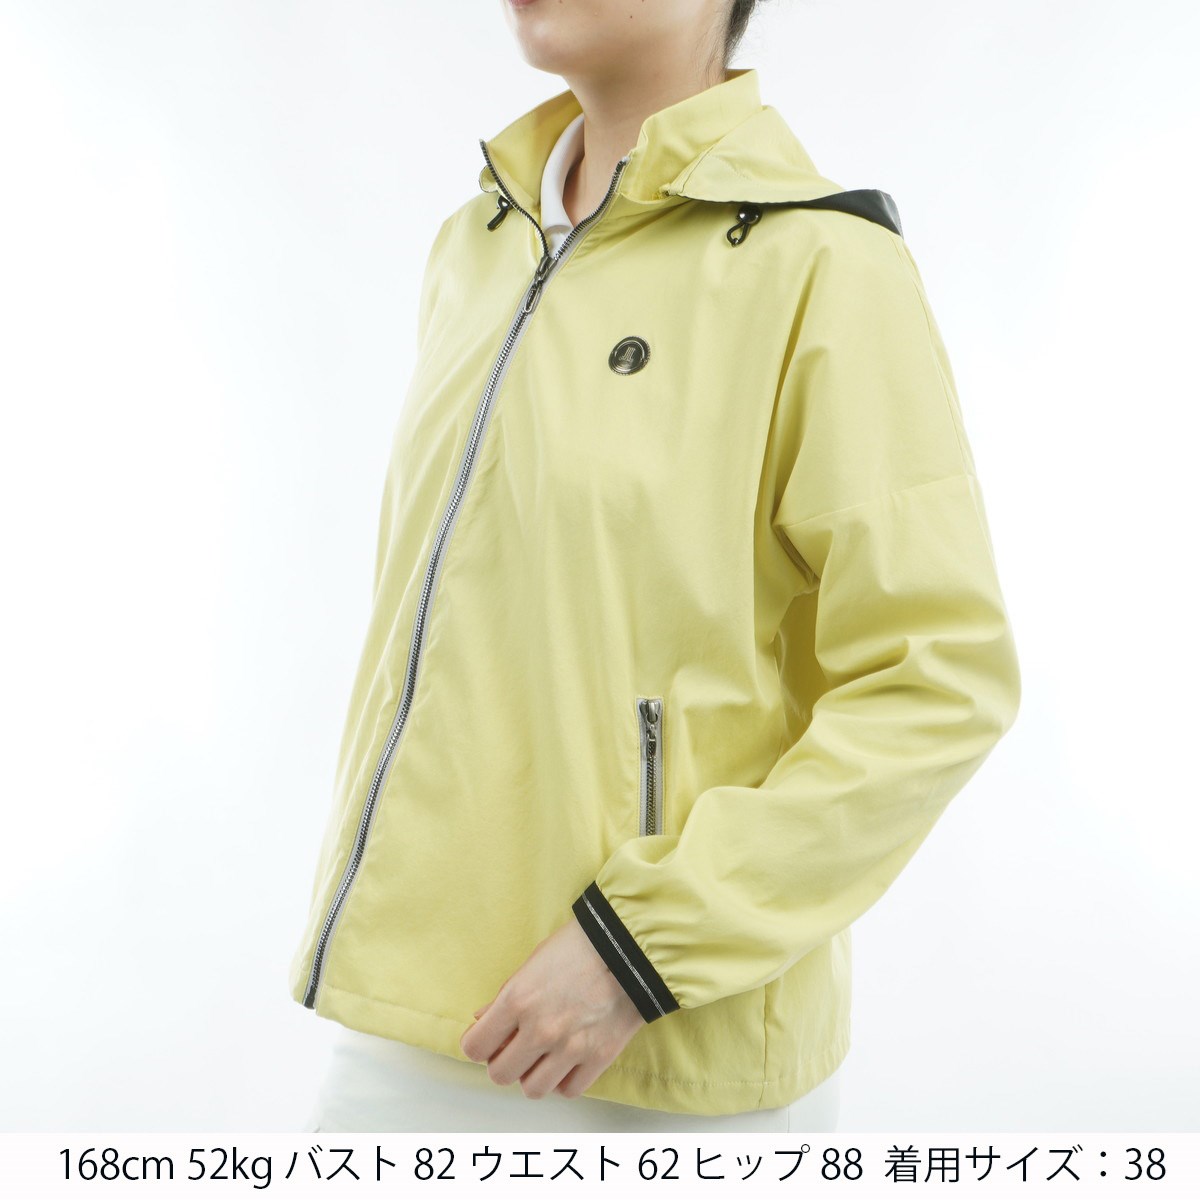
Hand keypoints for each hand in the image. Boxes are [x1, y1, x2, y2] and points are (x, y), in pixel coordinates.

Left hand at [459, 915, 646, 1099]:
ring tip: (543, 1056)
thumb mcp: (533, 963)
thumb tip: (480, 1019)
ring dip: (533, 1075)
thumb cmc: (579, 947)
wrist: (630, 947)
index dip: (478, 1044)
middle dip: (504, 1062)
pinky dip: (564, 1080)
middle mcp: (540, 1029)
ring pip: (532, 1089)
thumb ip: (504, 997)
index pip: (475, 1048)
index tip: (488, 1040)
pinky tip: (567, 1061)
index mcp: (517, 1000)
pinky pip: (569, 1091)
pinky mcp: (598, 1058)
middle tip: (516, 1048)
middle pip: (500, 1074)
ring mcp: (570, 1047)